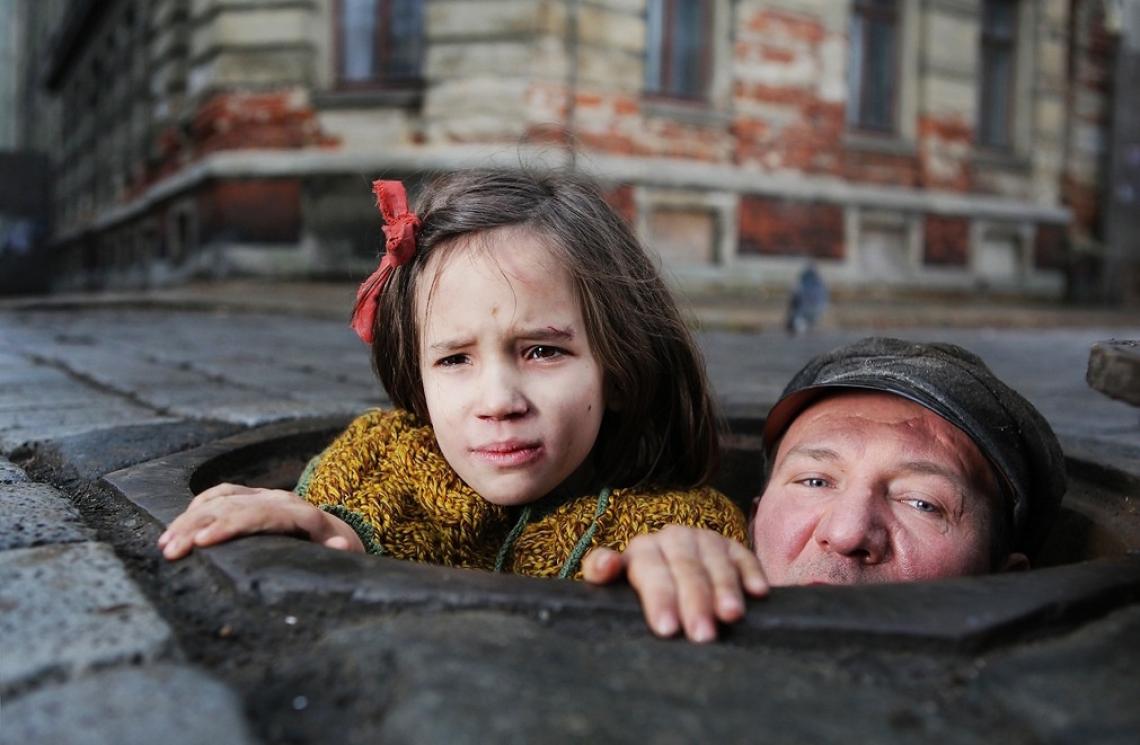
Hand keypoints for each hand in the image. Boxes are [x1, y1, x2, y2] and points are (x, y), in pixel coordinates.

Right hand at [157, 482, 364, 559]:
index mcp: (300, 514)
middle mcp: (279, 499)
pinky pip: (221, 494)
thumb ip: (340, 549)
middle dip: (198, 527)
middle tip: (171, 550)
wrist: (339, 528)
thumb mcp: (345, 551)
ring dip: (190, 519)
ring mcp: (264, 495)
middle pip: (232, 507)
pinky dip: (198, 507)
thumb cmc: (337, 548)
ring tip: (166, 543)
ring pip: (221, 500)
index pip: (259, 516)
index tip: (202, 543)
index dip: (229, 526)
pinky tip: (178, 525)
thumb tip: (340, 545)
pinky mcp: (253, 496)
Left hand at [582, 525, 768, 642]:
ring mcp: (704, 540)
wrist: (667, 571)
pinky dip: (751, 573)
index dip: (659, 599)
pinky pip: (744, 557)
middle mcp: (673, 539)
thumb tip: (605, 566)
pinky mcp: (731, 546)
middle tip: (702, 635)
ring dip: (725, 589)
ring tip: (731, 617)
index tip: (667, 629)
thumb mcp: (615, 581)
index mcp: (642, 550)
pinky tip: (757, 592)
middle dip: (695, 602)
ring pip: (715, 563)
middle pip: (686, 569)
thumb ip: (600, 570)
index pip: (651, 572)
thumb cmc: (639, 587)